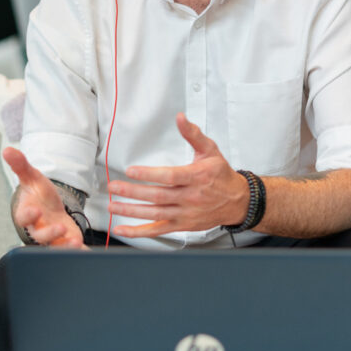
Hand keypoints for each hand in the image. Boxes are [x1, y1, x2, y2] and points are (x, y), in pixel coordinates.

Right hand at [4, 147, 88, 248]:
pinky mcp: (63, 244)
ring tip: (74, 241)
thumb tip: (7, 149)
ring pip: (53, 246)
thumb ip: (21, 166)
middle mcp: (37, 229)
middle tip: (60, 227)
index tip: (36, 210)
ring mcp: (51, 239)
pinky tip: (84, 250)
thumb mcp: (33, 178)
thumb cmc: (40, 196)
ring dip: (63, 246)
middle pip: (39, 236)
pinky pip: (68, 251)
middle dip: (49, 233)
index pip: (23, 218)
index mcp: (27, 214)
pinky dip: (76, 252)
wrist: (52, 210)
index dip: (28, 215)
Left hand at [107, 113, 247, 237]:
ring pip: (155, 214)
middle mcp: (190, 197)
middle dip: (133, 193)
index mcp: (197, 177)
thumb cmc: (221, 175)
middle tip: (113, 187)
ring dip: (132, 211)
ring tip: (112, 205)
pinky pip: (157, 230)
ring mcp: (185, 214)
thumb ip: (193, 134)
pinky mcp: (182, 225)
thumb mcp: (210, 150)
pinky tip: (122, 228)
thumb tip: (180, 118)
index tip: (131, 170)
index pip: (170, 177)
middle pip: (158, 196)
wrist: (237, 201)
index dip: (149, 174)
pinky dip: (139, 232)